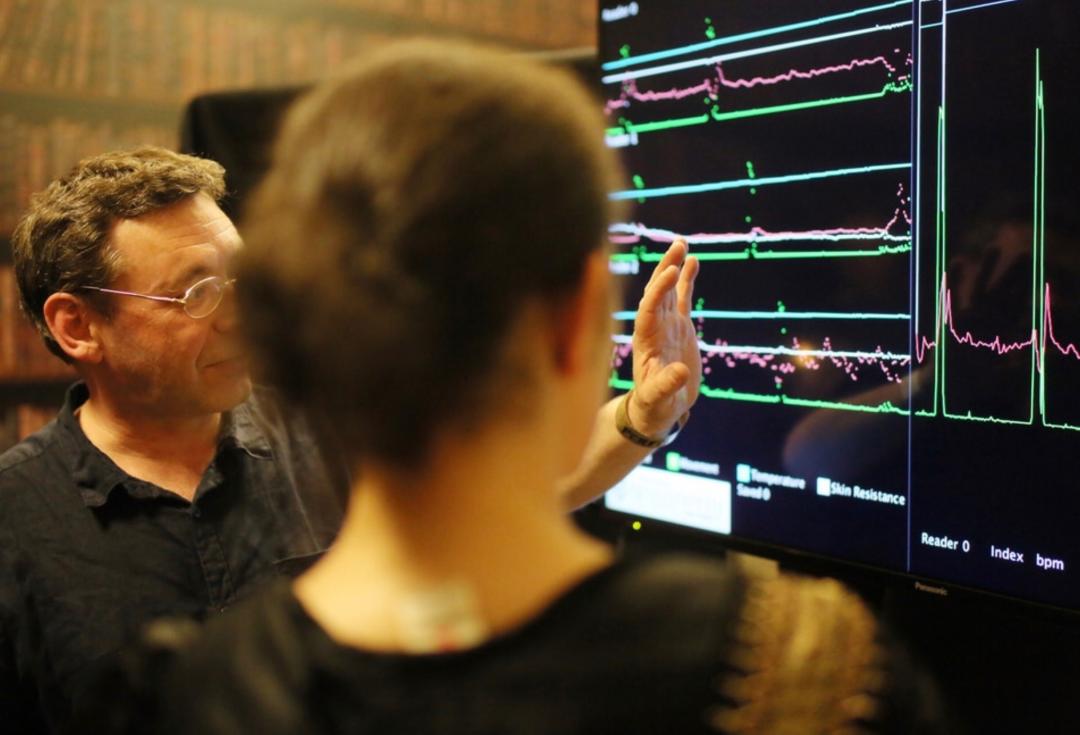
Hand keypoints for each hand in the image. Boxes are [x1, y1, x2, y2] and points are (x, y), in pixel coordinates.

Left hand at [628, 239, 700, 435]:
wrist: (659, 409)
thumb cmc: (654, 407)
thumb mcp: (658, 400)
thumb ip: (665, 386)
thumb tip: (680, 371)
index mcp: (645, 342)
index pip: (648, 310)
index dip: (658, 291)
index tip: (670, 273)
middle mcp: (653, 328)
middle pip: (655, 293)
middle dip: (664, 269)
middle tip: (677, 246)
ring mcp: (666, 326)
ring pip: (667, 291)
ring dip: (672, 267)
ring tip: (682, 243)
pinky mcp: (680, 328)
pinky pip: (682, 299)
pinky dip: (686, 281)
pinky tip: (693, 261)